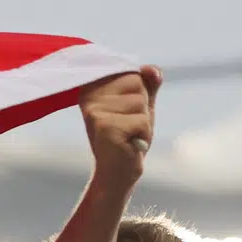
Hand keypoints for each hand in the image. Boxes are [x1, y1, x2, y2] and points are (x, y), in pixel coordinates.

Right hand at [79, 65, 160, 191]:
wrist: (118, 173)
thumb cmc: (128, 137)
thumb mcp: (140, 105)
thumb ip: (148, 84)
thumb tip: (150, 69)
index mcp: (93, 87)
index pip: (133, 73)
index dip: (139, 94)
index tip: (124, 112)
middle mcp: (90, 96)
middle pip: (137, 83)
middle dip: (142, 106)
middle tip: (127, 125)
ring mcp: (95, 111)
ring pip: (140, 102)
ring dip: (142, 122)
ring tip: (128, 135)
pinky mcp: (105, 127)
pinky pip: (142, 121)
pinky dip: (142, 134)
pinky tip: (128, 144)